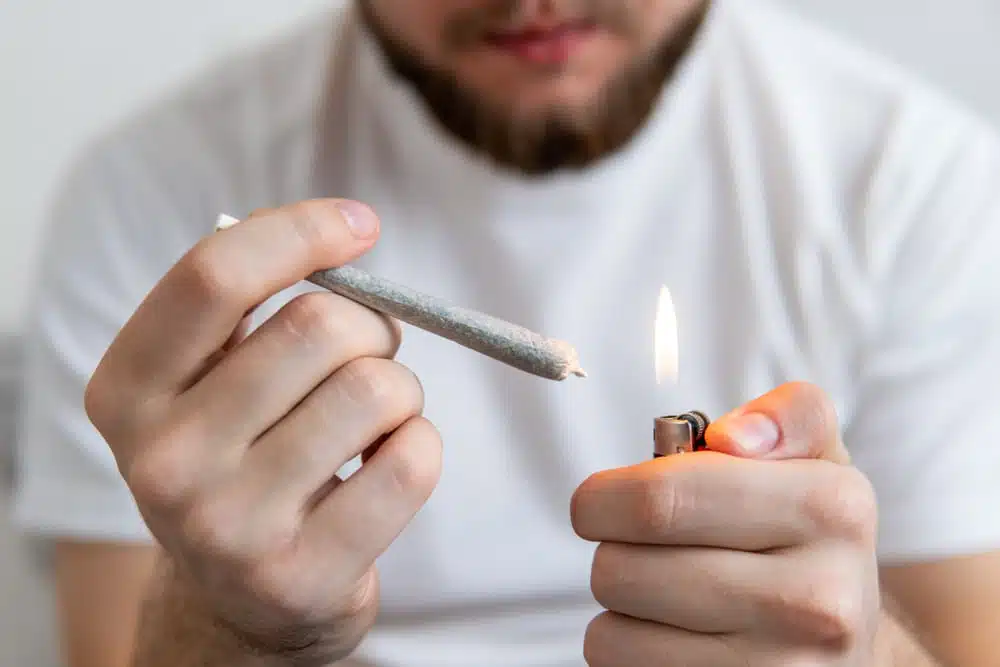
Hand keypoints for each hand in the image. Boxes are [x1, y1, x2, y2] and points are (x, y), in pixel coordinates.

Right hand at [85, 200, 442, 662]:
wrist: (241, 598)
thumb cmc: (242, 458)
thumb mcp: (209, 381)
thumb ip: (252, 304)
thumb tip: (347, 228)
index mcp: (127, 390)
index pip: (214, 275)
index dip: (302, 231)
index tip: (360, 224)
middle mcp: (163, 461)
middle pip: (318, 326)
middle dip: (371, 325)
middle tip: (368, 354)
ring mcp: (228, 527)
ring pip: (376, 389)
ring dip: (400, 390)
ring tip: (371, 421)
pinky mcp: (300, 577)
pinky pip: (412, 460)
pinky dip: (421, 443)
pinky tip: (385, 464)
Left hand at [571, 383, 882, 665]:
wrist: (846, 645)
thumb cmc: (805, 536)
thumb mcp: (814, 460)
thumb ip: (786, 417)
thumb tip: (731, 436)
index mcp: (832, 510)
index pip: (657, 499)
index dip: (604, 498)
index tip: (605, 501)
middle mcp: (819, 600)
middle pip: (621, 568)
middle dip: (612, 550)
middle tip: (644, 547)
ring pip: (611, 632)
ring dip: (622, 609)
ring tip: (673, 597)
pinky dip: (630, 653)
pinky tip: (679, 641)